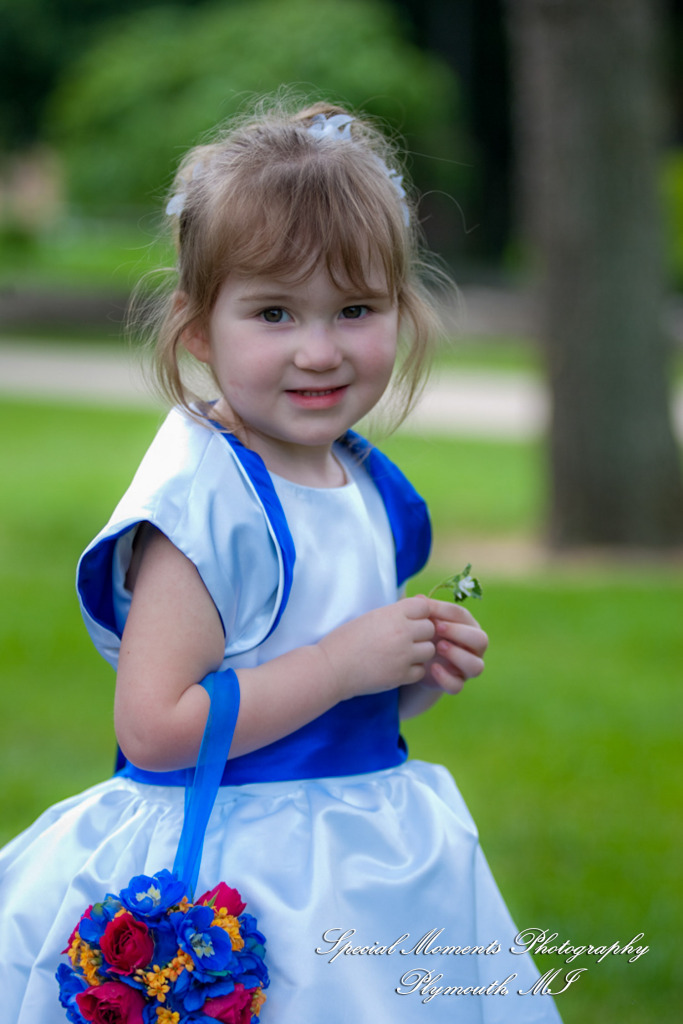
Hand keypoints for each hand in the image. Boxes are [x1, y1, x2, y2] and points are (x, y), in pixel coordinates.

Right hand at [318, 595, 437, 699]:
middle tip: (404, 639)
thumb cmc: (346, 639)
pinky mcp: (401, 675)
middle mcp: (401, 632)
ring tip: (401, 654)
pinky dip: (413, 670)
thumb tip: (421, 605)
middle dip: (421, 633)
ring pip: (429, 650)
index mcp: (392, 614)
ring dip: (419, 652)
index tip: (408, 620)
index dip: (419, 613)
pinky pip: (421, 670)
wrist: (331, 667)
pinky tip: (397, 667)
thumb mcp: (370, 617)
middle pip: (430, 628)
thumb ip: (395, 612)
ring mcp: (403, 655)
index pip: (424, 606)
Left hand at [421, 598, 487, 693]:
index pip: (464, 616)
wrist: (416, 662)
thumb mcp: (423, 622)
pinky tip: (433, 668)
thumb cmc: (425, 635)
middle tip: (437, 628)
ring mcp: (467, 667)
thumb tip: (419, 599)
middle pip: (481, 640)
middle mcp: (473, 648)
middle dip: (459, 632)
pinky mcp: (456, 683)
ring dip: (458, 655)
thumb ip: (423, 611)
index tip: (427, 610)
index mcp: (467, 626)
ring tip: (438, 647)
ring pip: (476, 666)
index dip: (446, 611)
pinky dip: (446, 678)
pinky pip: (458, 685)